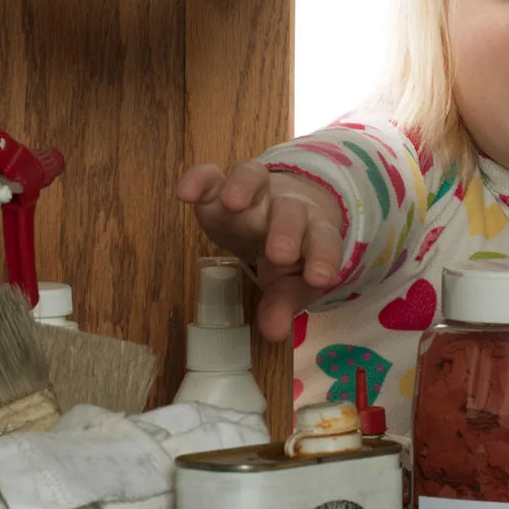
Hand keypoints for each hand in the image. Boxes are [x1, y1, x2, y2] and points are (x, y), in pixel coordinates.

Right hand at [178, 160, 344, 341]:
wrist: (279, 210)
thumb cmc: (289, 253)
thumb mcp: (288, 282)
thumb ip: (282, 305)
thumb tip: (272, 333)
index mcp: (312, 231)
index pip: (323, 240)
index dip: (323, 257)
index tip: (320, 278)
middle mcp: (285, 206)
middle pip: (289, 211)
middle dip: (285, 230)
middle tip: (279, 254)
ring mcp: (254, 191)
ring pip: (255, 178)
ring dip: (244, 187)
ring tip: (231, 203)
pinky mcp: (220, 185)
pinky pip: (211, 176)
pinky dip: (198, 179)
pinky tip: (186, 194)